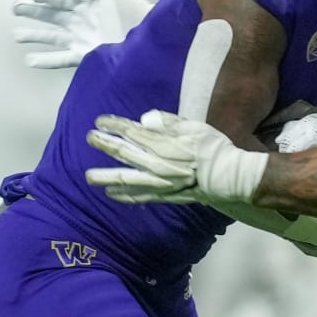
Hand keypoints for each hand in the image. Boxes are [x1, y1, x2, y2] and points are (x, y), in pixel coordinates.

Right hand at [12, 0, 149, 68]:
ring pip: (53, 37)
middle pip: (51, 15)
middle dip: (32, 11)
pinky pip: (62, 58)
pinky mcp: (87, 55)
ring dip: (34, 36)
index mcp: (86, 2)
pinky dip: (46, 60)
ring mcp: (83, 38)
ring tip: (16, 35)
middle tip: (14, 7)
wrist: (151, 34)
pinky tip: (29, 60)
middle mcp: (82, 20)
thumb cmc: (134, 8)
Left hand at [86, 110, 268, 203]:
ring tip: (89, 177)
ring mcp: (158, 182)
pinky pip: (139, 197)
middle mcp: (155, 163)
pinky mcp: (164, 195)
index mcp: (161, 143)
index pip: (130, 131)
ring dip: (105, 176)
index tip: (100, 121)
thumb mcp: (193, 126)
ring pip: (125, 178)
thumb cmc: (213, 148)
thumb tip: (144, 119)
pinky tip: (112, 194)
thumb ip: (167, 122)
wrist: (227, 177)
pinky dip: (124, 196)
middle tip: (90, 138)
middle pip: (123, 153)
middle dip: (104, 144)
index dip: (113, 125)